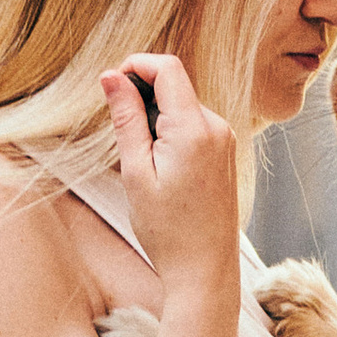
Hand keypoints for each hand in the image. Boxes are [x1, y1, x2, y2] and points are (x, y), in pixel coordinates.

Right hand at [98, 51, 238, 301]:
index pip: (168, 68)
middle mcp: (217, 128)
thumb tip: (111, 76)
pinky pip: (193, 126)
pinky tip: (160, 169)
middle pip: (174, 85)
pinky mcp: (225, 153)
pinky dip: (171, 133)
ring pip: (182, 106)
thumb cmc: (167, 230)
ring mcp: (225, 140)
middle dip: (142, 97)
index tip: (112, 83)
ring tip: (142, 162)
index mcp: (195, 129)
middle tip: (122, 136)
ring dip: (156, 118)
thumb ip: (126, 119)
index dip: (136, 65)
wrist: (204, 271)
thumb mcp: (136, 172)